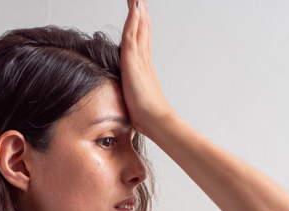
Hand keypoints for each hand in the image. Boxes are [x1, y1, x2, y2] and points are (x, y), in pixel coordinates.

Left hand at [121, 0, 173, 137]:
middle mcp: (144, 60)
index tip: (139, 11)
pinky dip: (133, 19)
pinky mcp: (133, 62)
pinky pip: (132, 34)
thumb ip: (133, 97)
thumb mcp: (136, 103)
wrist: (157, 122)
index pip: (142, 40)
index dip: (141, 25)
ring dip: (138, 10)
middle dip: (140, 12)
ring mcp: (140, 59)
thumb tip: (130, 106)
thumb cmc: (148, 118)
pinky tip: (135, 7)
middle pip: (143, 29)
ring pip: (139, 27)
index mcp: (144, 68)